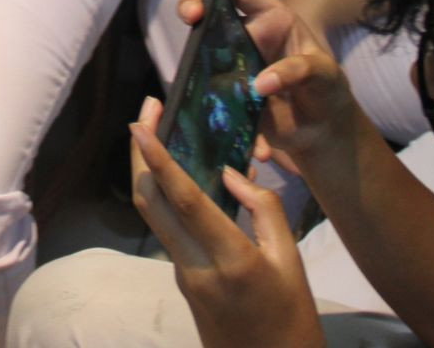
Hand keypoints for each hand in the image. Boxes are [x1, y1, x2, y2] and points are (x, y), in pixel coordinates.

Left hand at [129, 97, 325, 347]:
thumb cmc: (293, 319)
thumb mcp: (292, 262)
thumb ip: (264, 211)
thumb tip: (230, 174)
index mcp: (230, 259)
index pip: (184, 200)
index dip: (158, 159)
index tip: (140, 125)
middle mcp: (195, 266)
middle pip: (150, 203)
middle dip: (140, 154)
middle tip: (146, 114)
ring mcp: (183, 275)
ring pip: (154, 216)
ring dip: (149, 173)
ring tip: (159, 132)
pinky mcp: (183, 281)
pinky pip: (169, 230)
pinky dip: (168, 197)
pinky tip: (181, 175)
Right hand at [180, 0, 362, 177]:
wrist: (321, 131)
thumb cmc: (326, 90)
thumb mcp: (325, 75)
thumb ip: (299, 70)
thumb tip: (261, 83)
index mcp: (270, 21)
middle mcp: (244, 39)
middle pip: (209, 15)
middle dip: (194, 8)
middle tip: (193, 15)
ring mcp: (231, 67)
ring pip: (200, 53)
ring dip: (191, 57)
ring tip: (191, 67)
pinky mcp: (226, 97)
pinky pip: (210, 98)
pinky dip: (214, 111)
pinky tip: (242, 133)